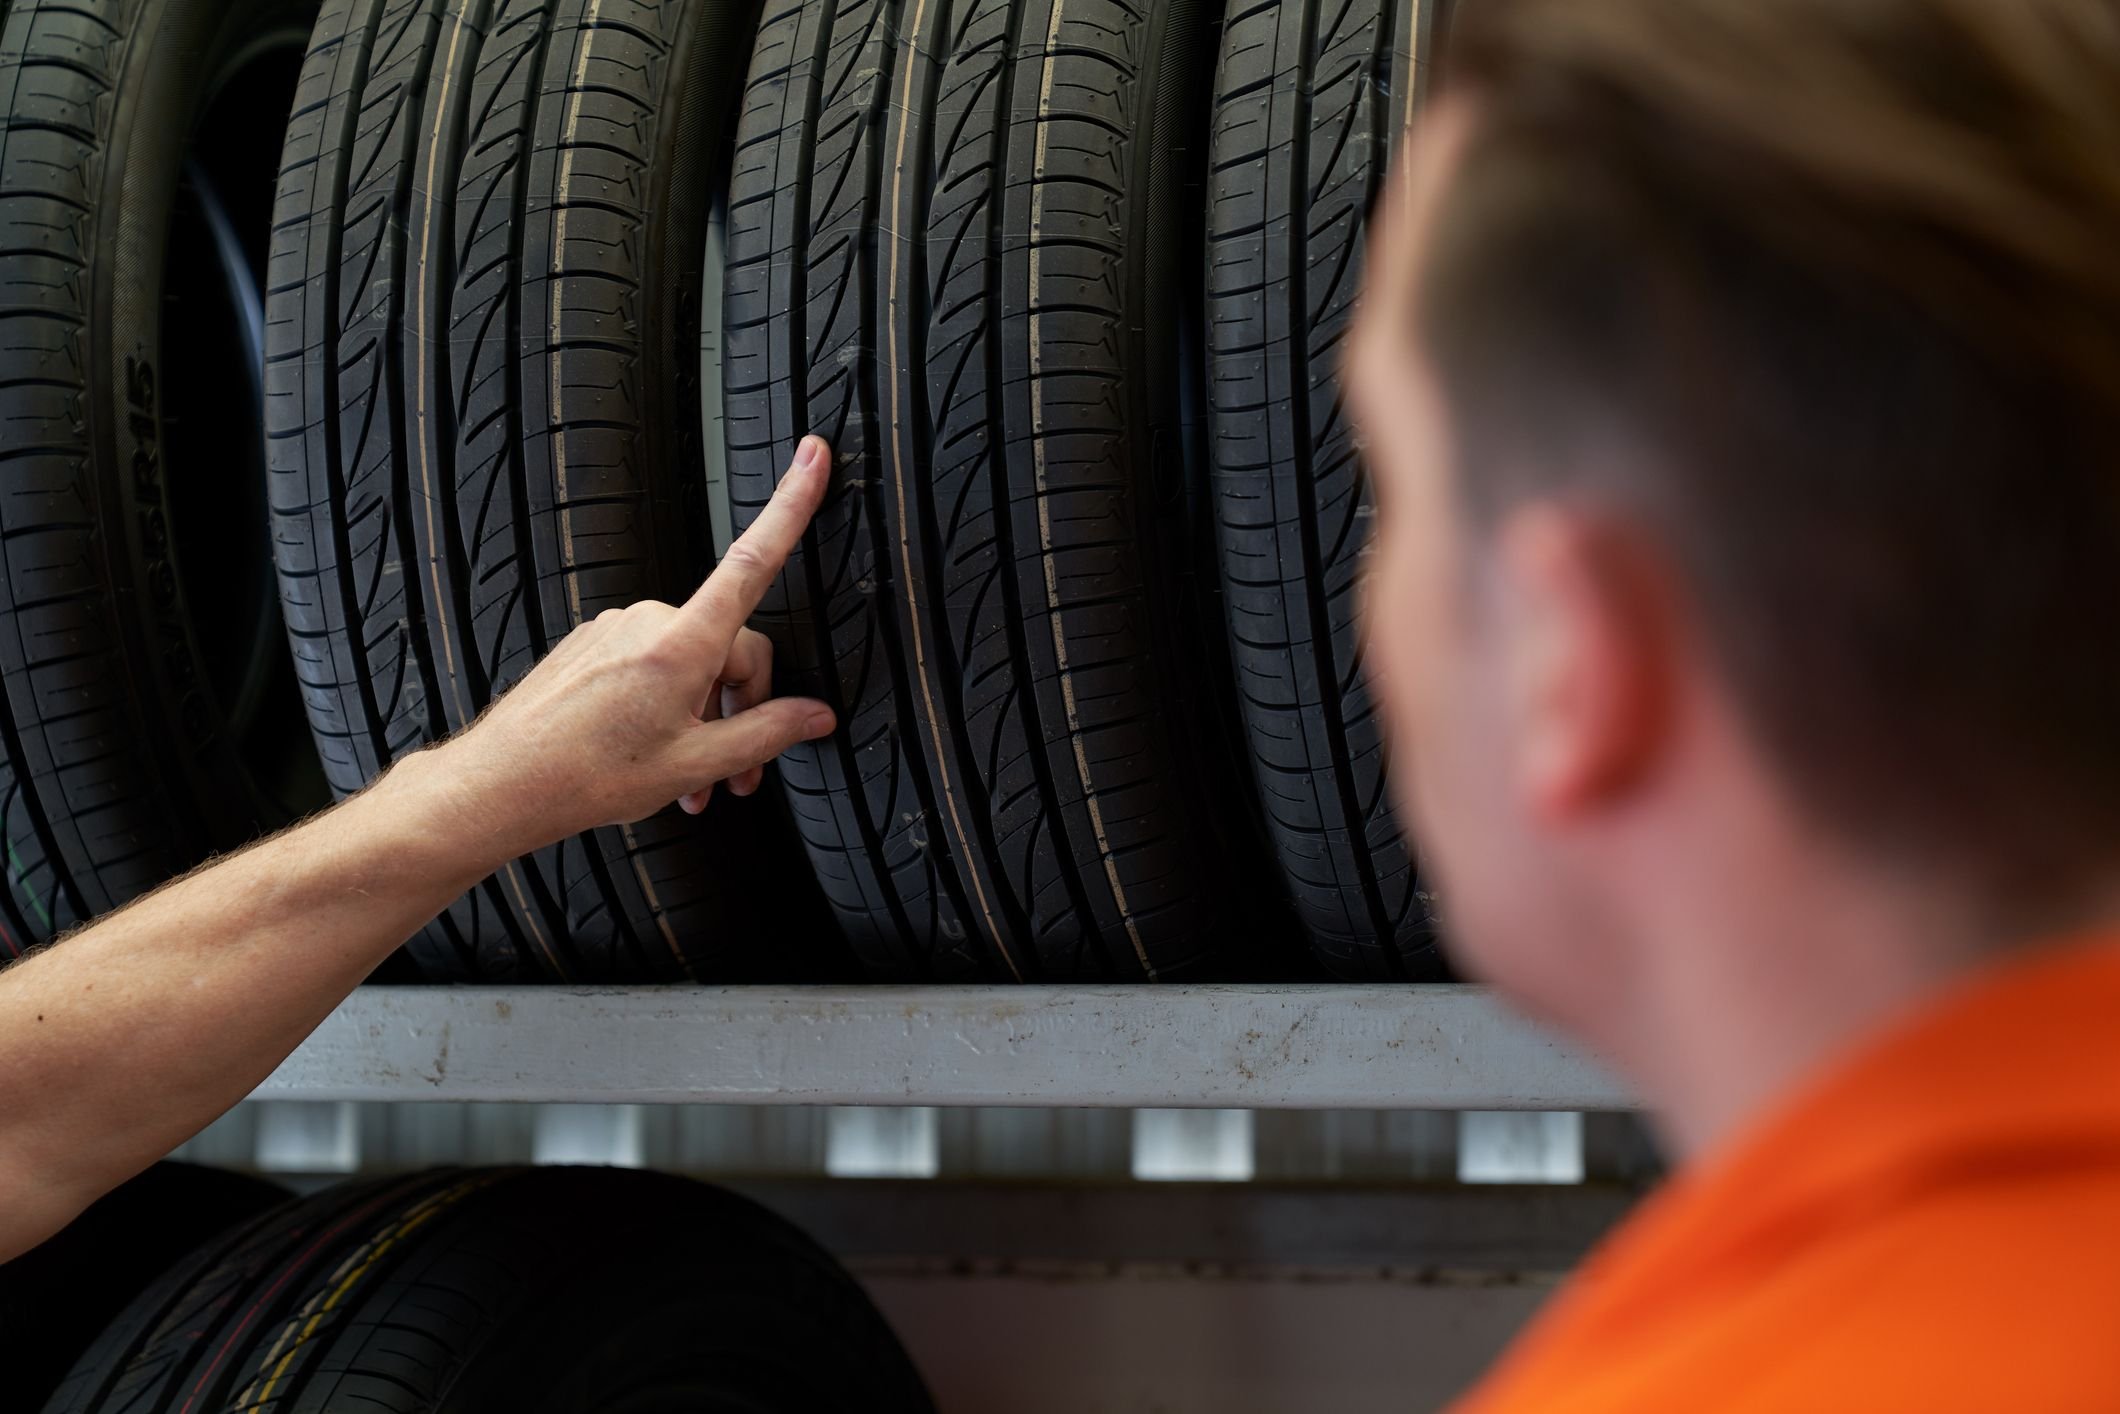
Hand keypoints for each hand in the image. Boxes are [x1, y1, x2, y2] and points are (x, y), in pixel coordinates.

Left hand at [419, 436, 836, 856]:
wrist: (504, 784)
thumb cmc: (587, 775)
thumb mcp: (695, 764)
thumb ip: (766, 734)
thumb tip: (816, 716)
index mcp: (681, 645)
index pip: (753, 561)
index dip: (791, 506)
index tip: (812, 457)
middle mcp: (649, 621)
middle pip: (731, 646)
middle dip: (741, 709)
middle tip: (736, 775)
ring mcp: (617, 627)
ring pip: (691, 662)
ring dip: (702, 716)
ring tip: (691, 780)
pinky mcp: (594, 642)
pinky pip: (652, 664)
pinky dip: (666, 706)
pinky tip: (654, 752)